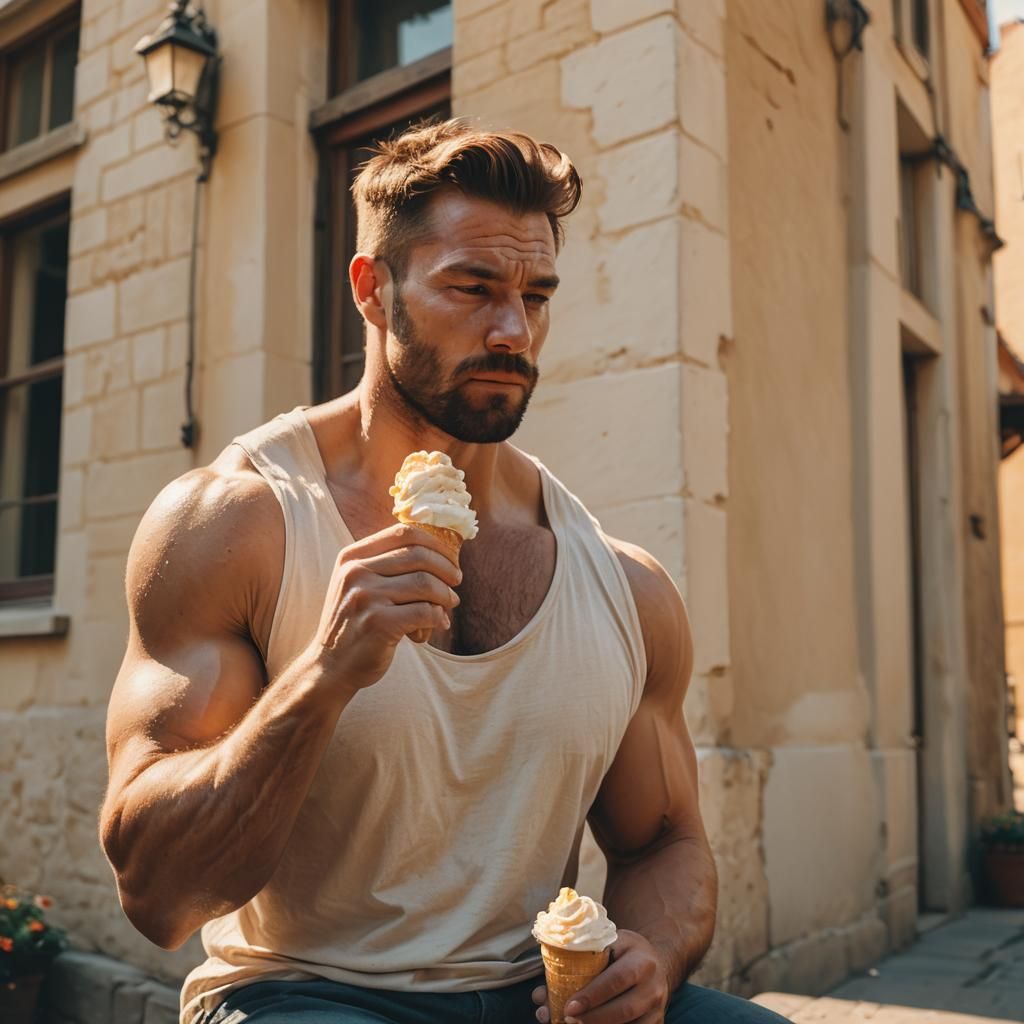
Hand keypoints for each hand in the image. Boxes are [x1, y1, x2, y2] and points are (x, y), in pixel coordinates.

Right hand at [310, 523, 460, 690]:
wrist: (330, 667)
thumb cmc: (356, 623)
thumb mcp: (359, 585)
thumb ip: (388, 565)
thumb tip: (442, 553)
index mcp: (352, 557)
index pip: (404, 533)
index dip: (435, 544)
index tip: (450, 559)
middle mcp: (356, 572)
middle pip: (419, 555)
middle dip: (446, 569)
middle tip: (456, 584)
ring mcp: (365, 597)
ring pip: (426, 583)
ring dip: (445, 596)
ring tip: (447, 608)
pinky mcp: (378, 623)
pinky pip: (425, 612)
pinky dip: (438, 618)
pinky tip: (435, 626)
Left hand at [532, 931, 670, 1023]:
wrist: (655, 963)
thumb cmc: (622, 952)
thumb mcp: (609, 944)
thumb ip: (579, 962)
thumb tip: (540, 994)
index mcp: (641, 959)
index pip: (616, 979)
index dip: (592, 995)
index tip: (568, 1006)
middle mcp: (653, 985)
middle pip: (624, 1009)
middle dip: (593, 1018)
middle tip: (567, 1019)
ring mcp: (657, 1008)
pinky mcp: (656, 1023)